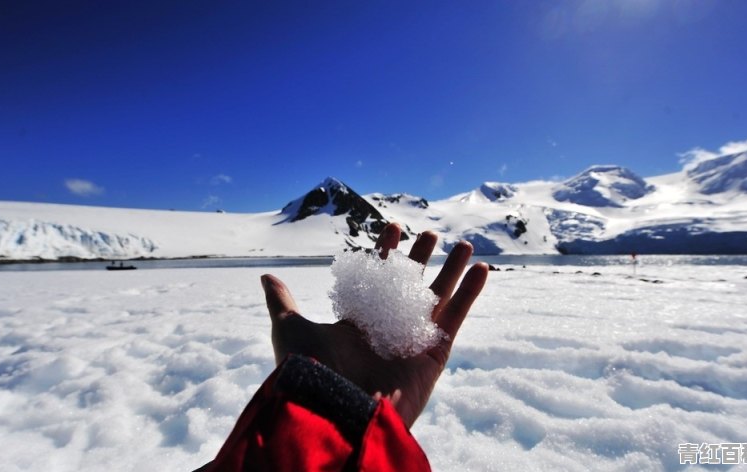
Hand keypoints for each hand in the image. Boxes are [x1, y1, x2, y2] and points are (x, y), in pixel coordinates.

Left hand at [260, 223, 487, 426]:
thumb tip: (266, 276)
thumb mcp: (289, 327)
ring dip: (453, 271)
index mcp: (359, 322)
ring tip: (465, 246)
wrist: (335, 408)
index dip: (386, 252)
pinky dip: (470, 295)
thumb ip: (282, 301)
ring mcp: (412, 341)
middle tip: (431, 235)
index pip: (378, 279)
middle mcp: (387, 329)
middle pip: (411, 286)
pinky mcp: (434, 355)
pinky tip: (481, 270)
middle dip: (422, 259)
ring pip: (439, 299)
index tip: (394, 227)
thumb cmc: (310, 368)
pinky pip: (456, 319)